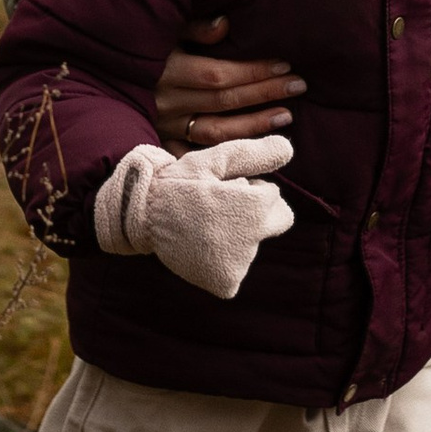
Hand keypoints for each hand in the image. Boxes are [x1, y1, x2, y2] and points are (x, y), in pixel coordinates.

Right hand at [93, 137, 296, 297]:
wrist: (141, 215)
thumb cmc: (178, 182)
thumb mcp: (214, 160)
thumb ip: (254, 154)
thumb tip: (289, 149)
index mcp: (256, 207)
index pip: (272, 195)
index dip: (247, 188)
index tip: (220, 189)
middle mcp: (253, 238)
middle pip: (277, 221)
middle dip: (256, 212)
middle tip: (220, 209)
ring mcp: (239, 264)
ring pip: (253, 243)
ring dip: (237, 234)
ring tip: (203, 226)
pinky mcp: (226, 282)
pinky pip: (237, 269)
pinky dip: (224, 261)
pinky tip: (202, 247)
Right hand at [154, 17, 302, 148]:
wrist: (107, 81)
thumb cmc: (142, 49)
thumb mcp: (164, 32)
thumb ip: (194, 29)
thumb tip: (226, 24)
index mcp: (165, 70)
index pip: (217, 74)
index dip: (252, 71)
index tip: (284, 65)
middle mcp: (165, 102)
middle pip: (223, 101)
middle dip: (264, 93)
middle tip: (298, 85)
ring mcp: (164, 127)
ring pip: (214, 132)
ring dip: (254, 125)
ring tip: (286, 116)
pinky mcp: (162, 145)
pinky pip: (198, 155)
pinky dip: (227, 153)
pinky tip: (256, 149)